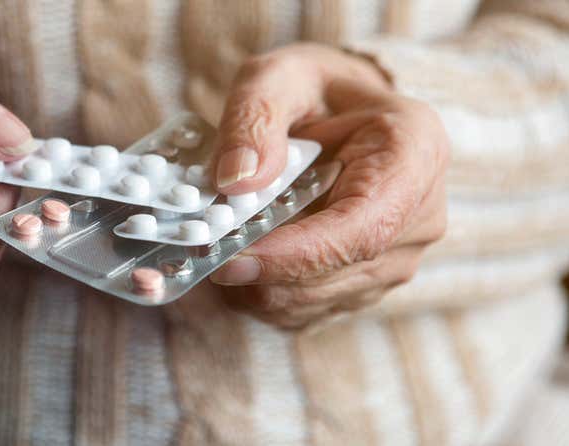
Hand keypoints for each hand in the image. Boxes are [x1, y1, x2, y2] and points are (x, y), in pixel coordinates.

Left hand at [208, 44, 447, 328]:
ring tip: (215, 244)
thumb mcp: (276, 78)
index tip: (233, 260)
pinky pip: (307, 308)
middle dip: (261, 270)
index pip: (362, 228)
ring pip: (317, 298)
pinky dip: (262, 292)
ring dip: (256, 284)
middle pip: (337, 271)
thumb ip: (254, 119)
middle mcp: (420, 214)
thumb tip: (237, 181)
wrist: (339, 112)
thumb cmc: (312, 90)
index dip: (295, 254)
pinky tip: (239, 256)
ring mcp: (398, 257)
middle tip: (198, 250)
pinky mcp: (367, 283)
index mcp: (415, 153)